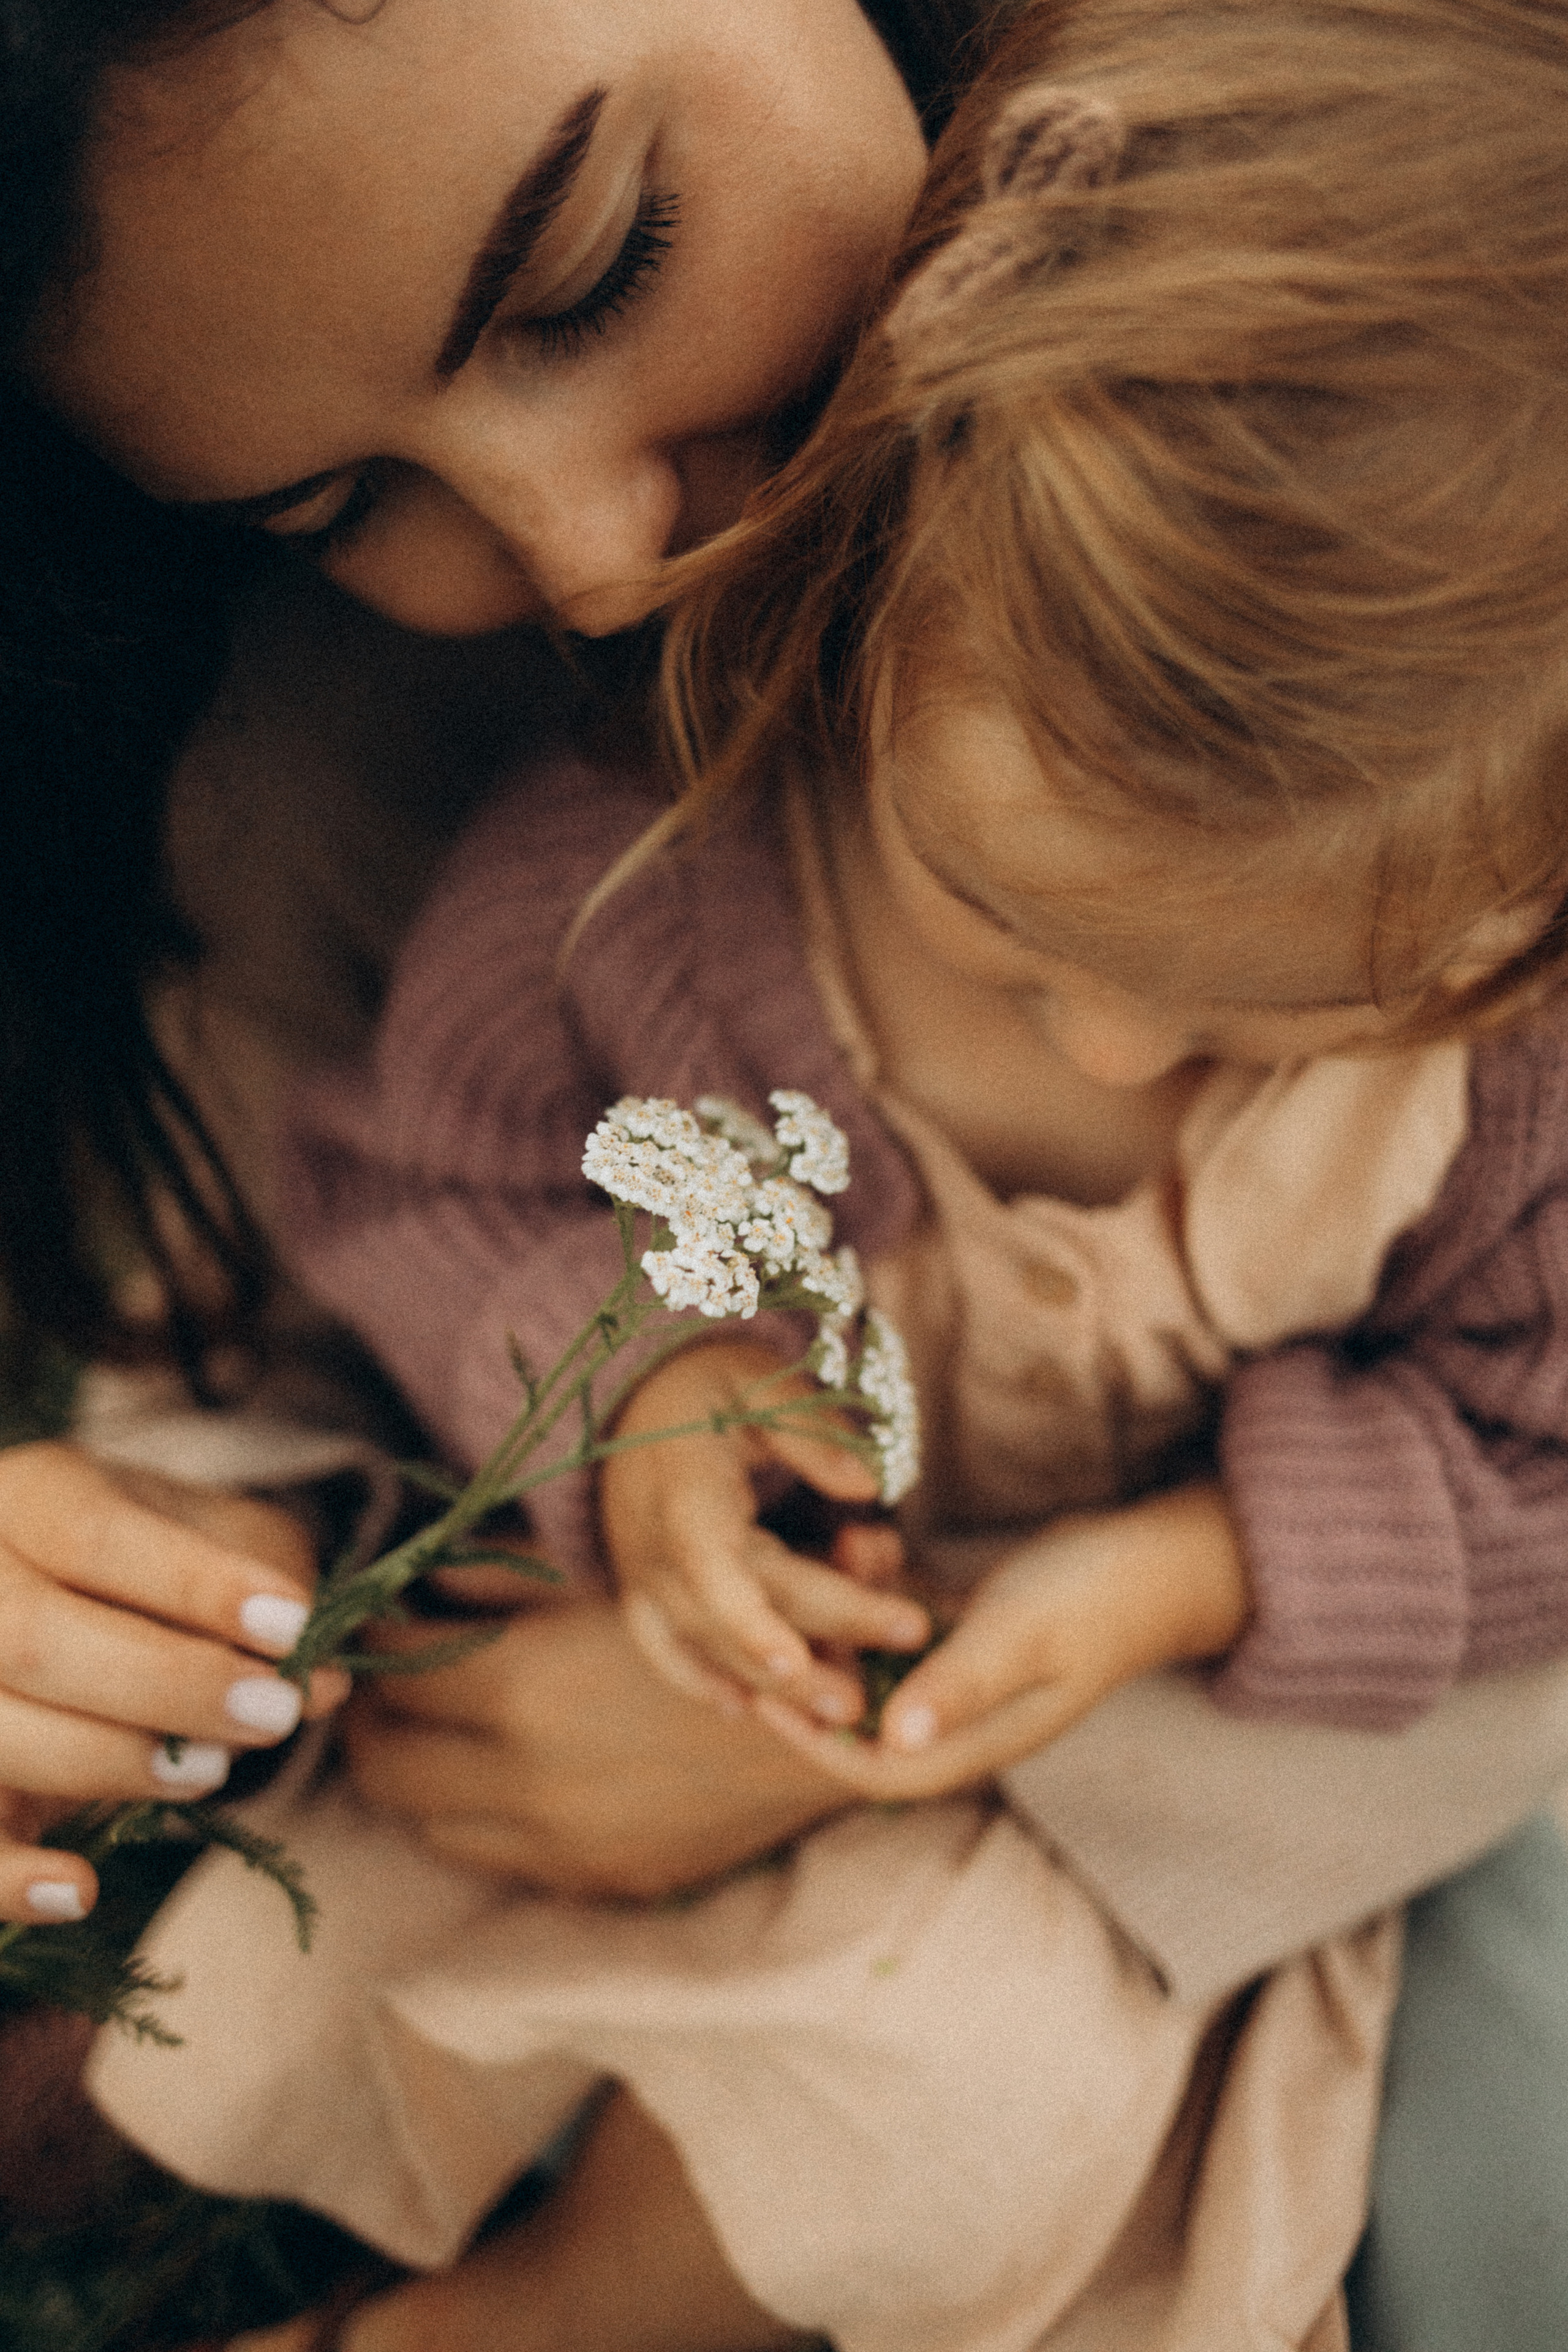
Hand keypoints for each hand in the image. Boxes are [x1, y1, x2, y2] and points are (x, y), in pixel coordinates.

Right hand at [0, 1442, 348, 1924]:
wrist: (77, 1588)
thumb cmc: (158, 1559)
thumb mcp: (218, 1538)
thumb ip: (268, 1590)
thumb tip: (322, 1684)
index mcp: (33, 1496)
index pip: (97, 1536)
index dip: (195, 1586)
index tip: (293, 1626)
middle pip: (33, 1636)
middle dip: (167, 1684)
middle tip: (273, 1713)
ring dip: (110, 1763)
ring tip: (209, 1772)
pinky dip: (8, 1875)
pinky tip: (82, 1887)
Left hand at [340, 1595, 855, 1900]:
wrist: (834, 1718)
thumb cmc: (724, 1622)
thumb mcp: (605, 1581)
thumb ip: (497, 1580)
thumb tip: (418, 1583)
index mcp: (520, 1690)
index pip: (388, 1677)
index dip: (371, 1643)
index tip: (373, 1624)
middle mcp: (525, 1781)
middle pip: (383, 1767)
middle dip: (372, 1720)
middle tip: (384, 1685)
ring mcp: (562, 1845)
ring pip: (432, 1824)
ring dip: (425, 1775)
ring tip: (443, 1729)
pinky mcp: (600, 1880)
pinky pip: (501, 1857)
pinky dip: (486, 1816)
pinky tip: (511, 1772)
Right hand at [601, 1339, 928, 1724]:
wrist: (629, 1397)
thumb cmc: (708, 1386)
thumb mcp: (761, 1383)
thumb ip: (813, 1434)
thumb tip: (867, 1489)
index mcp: (684, 1494)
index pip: (713, 1569)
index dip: (750, 1621)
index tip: (797, 1660)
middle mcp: (657, 1548)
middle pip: (736, 1615)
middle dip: (815, 1648)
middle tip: (883, 1678)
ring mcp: (645, 1578)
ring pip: (708, 1647)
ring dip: (772, 1686)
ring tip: (845, 1711)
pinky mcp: (643, 1593)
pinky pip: (667, 1652)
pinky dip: (701, 1682)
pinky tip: (744, 1710)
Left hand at [754, 1482, 1251, 1799]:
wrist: (1165, 1555)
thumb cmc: (1097, 1598)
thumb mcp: (1021, 1637)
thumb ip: (957, 1685)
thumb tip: (892, 1741)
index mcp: (980, 1739)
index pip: (878, 1770)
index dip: (815, 1742)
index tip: (762, 1696)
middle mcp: (968, 1714)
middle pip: (867, 1717)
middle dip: (818, 1669)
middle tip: (772, 1618)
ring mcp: (971, 1669)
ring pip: (881, 1660)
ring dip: (848, 1616)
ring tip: (829, 1556)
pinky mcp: (974, 1624)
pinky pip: (906, 1618)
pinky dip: (882, 1585)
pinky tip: (867, 1536)